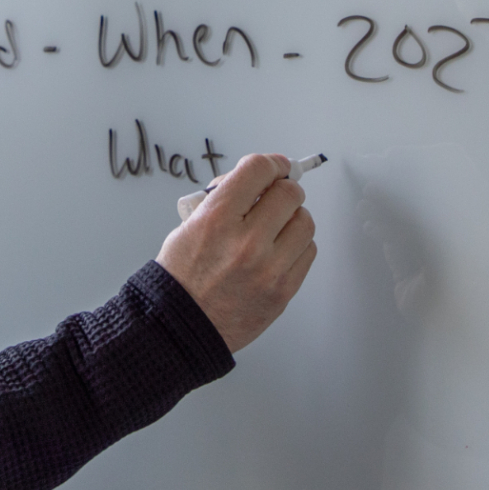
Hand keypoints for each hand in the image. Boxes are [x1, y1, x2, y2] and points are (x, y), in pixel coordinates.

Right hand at [156, 153, 316, 353]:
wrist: (181, 326)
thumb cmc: (182, 277)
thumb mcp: (189, 225)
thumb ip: (224, 199)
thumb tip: (258, 182)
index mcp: (216, 219)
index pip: (258, 170)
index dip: (271, 163)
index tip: (275, 166)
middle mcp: (246, 242)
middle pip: (289, 193)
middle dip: (282, 190)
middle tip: (275, 196)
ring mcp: (268, 269)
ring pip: (305, 222)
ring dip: (293, 218)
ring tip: (276, 226)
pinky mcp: (283, 291)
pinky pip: (307, 252)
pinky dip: (297, 245)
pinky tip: (279, 250)